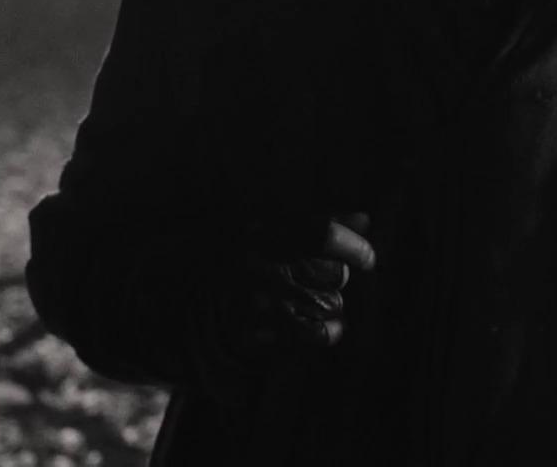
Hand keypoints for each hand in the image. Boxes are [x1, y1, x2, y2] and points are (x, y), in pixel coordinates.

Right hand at [236, 212, 374, 350]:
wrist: (189, 297)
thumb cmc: (240, 254)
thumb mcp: (270, 228)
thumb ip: (318, 222)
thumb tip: (364, 219)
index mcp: (262, 232)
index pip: (322, 235)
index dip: (353, 246)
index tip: (367, 259)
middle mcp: (260, 267)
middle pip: (334, 275)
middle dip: (334, 276)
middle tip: (311, 275)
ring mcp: (260, 305)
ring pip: (331, 305)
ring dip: (328, 304)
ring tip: (305, 298)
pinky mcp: (258, 336)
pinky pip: (317, 334)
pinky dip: (330, 330)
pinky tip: (327, 326)